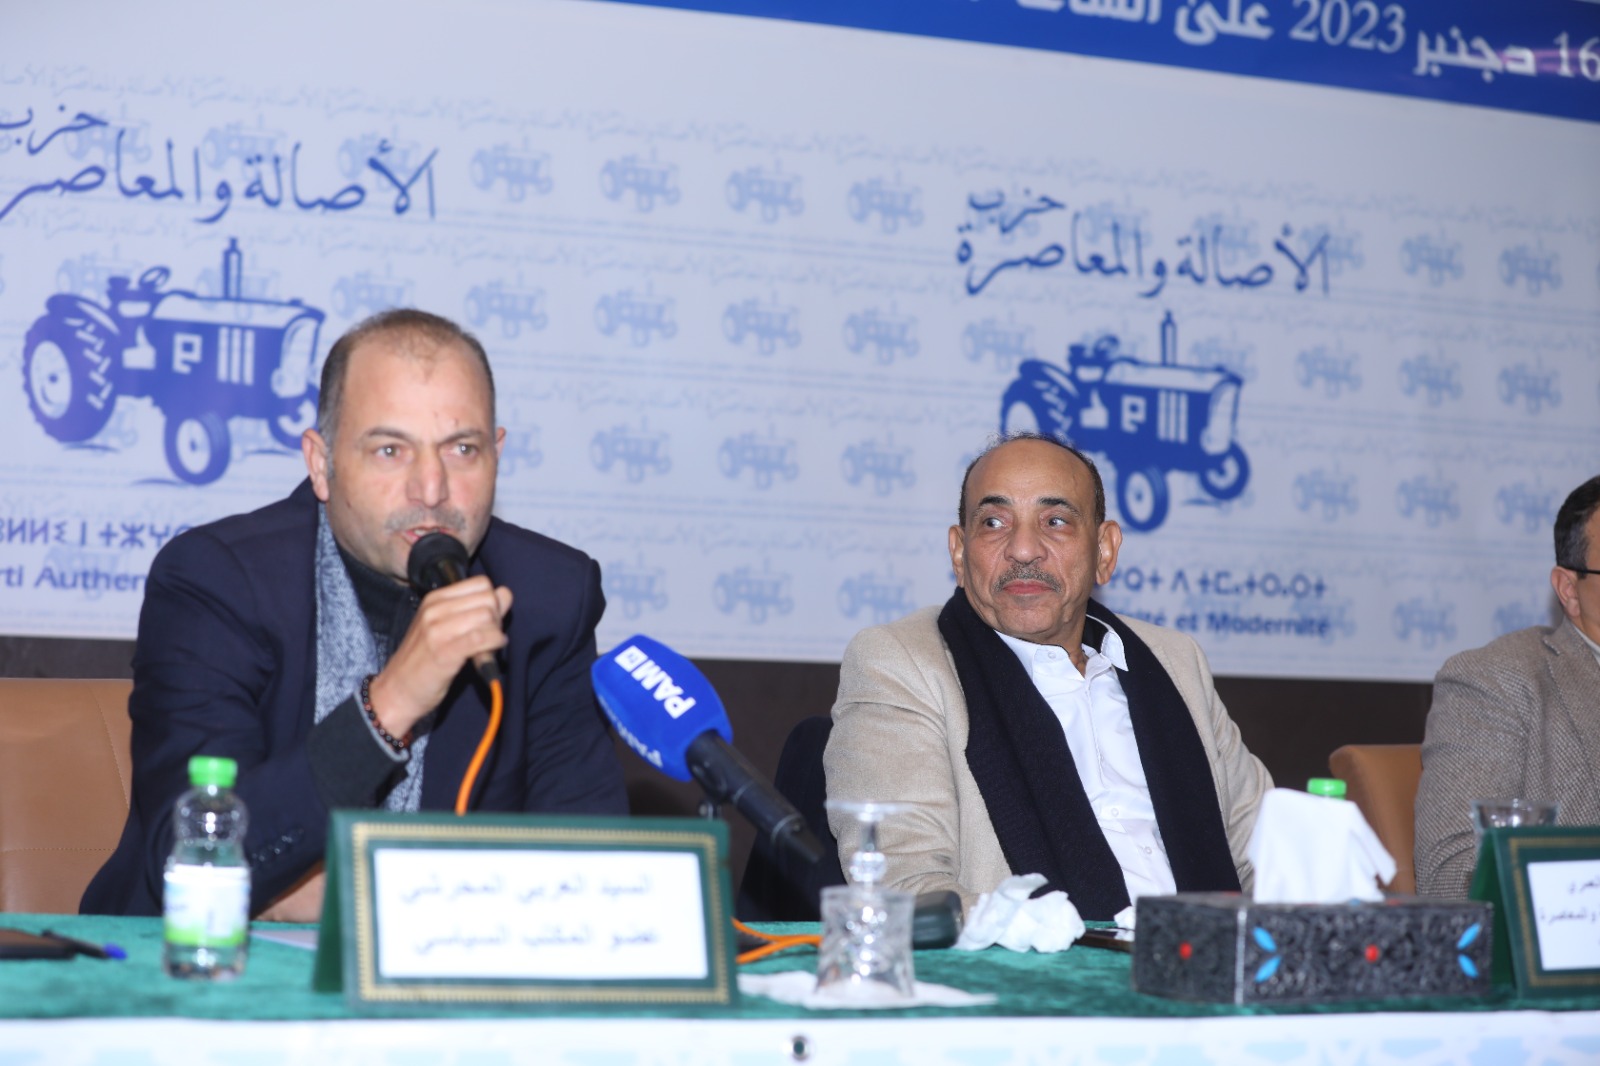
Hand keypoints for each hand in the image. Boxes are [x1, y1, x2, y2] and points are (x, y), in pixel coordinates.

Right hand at [367, 576, 511, 737]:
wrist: (397, 691)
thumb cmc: (423, 661)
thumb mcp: (446, 628)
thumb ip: (477, 609)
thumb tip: (505, 593)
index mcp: (434, 599)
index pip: (481, 583)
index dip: (492, 601)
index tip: (487, 621)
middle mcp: (434, 609)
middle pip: (488, 598)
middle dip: (497, 618)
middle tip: (489, 637)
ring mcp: (437, 629)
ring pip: (487, 616)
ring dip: (495, 633)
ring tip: (486, 648)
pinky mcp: (444, 651)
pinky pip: (482, 638)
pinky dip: (493, 645)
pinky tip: (487, 655)